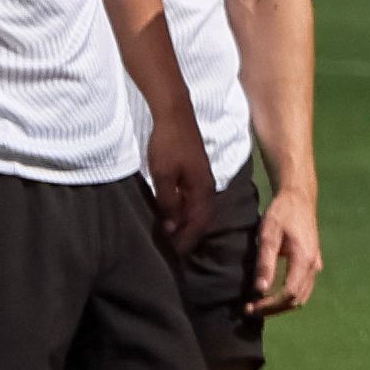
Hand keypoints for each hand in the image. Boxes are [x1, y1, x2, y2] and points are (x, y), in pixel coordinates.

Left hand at [144, 113, 219, 254]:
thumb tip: (170, 227)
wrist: (174, 115)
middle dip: (188, 235)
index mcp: (202, 191)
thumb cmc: (168, 145)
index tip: (174, 254)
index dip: (186, 240)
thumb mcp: (162, 176)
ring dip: (186, 223)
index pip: (197, 225)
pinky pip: (194, 199)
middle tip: (172, 248)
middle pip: (201, 219)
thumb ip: (167, 203)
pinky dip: (185, 210)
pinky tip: (174, 212)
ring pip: (198, 209)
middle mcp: (207, 188)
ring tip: (172, 234)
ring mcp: (202, 179)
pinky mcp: (196, 172)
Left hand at [249, 188, 324, 315]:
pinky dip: (288, 297)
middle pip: (297, 299)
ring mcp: (316, 266)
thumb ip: (265, 262)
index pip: (289, 293)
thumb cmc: (282, 213)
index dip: (270, 304)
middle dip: (274, 308)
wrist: (299, 199)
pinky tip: (272, 294)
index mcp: (304, 259)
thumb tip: (260, 289)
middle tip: (251, 309)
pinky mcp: (313, 264)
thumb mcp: (269, 235)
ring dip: (281, 305)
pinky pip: (303, 288)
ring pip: (302, 297)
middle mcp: (314, 266)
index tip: (251, 307)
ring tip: (260, 305)